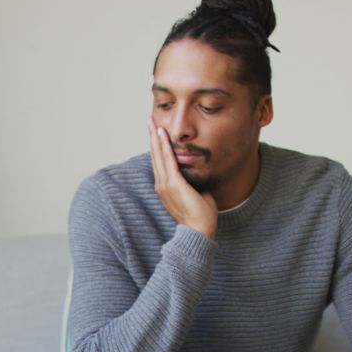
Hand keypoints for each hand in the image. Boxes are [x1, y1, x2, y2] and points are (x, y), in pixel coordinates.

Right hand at [148, 118, 217, 239]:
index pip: (159, 162)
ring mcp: (165, 184)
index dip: (157, 146)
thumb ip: (192, 181)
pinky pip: (168, 161)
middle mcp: (161, 185)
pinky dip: (164, 146)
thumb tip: (196, 172)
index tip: (156, 133)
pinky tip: (162, 134)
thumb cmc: (200, 215)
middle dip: (153, 137)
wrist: (199, 231)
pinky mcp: (173, 184)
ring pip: (159, 156)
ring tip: (154, 123)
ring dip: (156, 138)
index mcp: (165, 187)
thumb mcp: (195, 192)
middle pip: (155, 156)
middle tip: (150, 121)